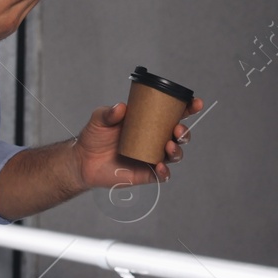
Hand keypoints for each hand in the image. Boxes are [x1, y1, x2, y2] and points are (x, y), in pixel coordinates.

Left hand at [72, 96, 205, 189]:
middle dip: (185, 132)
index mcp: (148, 122)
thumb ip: (109, 113)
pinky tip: (160, 166)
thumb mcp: (100, 119)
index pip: (172, 114)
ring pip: (174, 154)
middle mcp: (154, 139)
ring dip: (177, 150)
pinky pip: (162, 174)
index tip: (195, 103)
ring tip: (169, 145)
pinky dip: (165, 171)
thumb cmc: (94, 137)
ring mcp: (152, 156)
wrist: (82, 161)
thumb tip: (121, 108)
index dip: (187, 108)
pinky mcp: (146, 173)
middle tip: (177, 129)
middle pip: (179, 135)